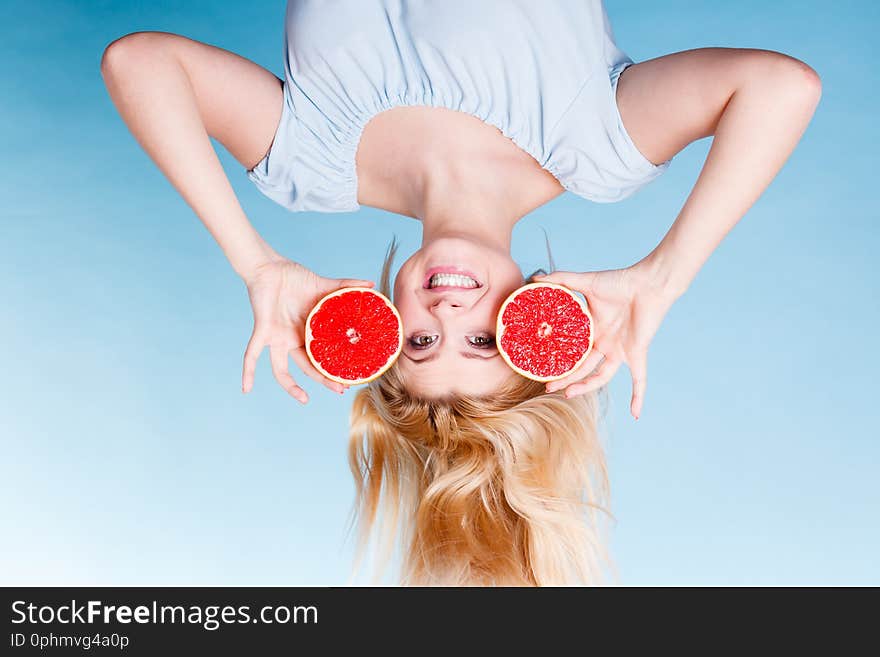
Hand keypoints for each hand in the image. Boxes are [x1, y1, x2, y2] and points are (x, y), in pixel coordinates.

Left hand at [241, 258, 373, 402]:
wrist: (270, 267)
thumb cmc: (294, 277)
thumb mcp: (324, 285)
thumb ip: (346, 286)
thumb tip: (372, 285)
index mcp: (309, 333)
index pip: (323, 356)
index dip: (335, 368)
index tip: (351, 379)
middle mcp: (294, 340)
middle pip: (309, 367)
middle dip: (324, 380)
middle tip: (340, 390)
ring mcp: (278, 338)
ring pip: (281, 369)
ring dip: (290, 386)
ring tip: (304, 400)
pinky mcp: (263, 332)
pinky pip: (252, 354)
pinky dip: (248, 371)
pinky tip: (246, 389)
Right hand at [535, 263, 681, 418]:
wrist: (648, 283)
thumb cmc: (620, 281)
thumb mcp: (586, 282)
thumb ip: (560, 279)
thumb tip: (535, 279)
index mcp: (592, 330)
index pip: (572, 350)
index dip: (558, 361)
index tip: (541, 369)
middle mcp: (605, 344)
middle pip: (582, 368)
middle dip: (565, 379)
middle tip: (548, 387)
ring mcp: (620, 351)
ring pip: (601, 377)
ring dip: (585, 388)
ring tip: (568, 394)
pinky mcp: (637, 354)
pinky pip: (639, 380)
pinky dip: (638, 397)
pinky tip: (636, 414)